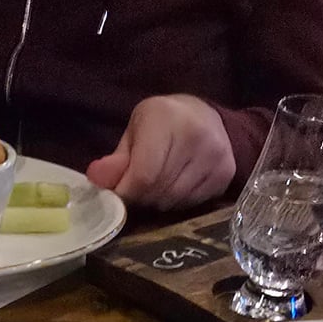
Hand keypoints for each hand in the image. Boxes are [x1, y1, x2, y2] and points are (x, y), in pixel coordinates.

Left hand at [86, 96, 235, 210]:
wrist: (205, 117)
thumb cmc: (162, 125)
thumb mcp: (135, 134)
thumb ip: (116, 161)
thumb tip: (96, 180)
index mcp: (165, 118)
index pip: (143, 176)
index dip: (127, 193)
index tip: (120, 195)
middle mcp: (195, 134)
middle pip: (158, 191)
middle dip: (142, 197)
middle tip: (139, 189)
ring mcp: (215, 155)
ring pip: (174, 201)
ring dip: (159, 202)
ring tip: (158, 186)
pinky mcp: (225, 173)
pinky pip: (192, 204)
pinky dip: (178, 203)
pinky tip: (177, 186)